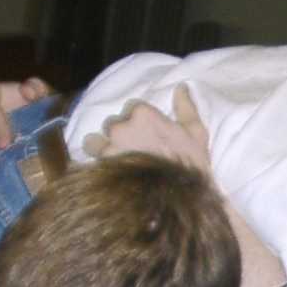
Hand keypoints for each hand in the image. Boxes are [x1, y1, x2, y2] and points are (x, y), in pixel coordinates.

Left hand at [82, 85, 210, 174]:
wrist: (180, 198)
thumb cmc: (190, 165)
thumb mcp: (196, 133)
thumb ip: (186, 107)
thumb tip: (181, 87)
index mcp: (142, 113)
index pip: (131, 107)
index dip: (139, 122)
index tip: (147, 135)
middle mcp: (121, 126)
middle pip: (112, 124)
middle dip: (120, 135)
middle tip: (134, 152)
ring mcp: (108, 147)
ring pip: (95, 140)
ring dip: (103, 148)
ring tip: (116, 163)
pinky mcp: (100, 168)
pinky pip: (90, 160)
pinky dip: (96, 164)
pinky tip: (107, 174)